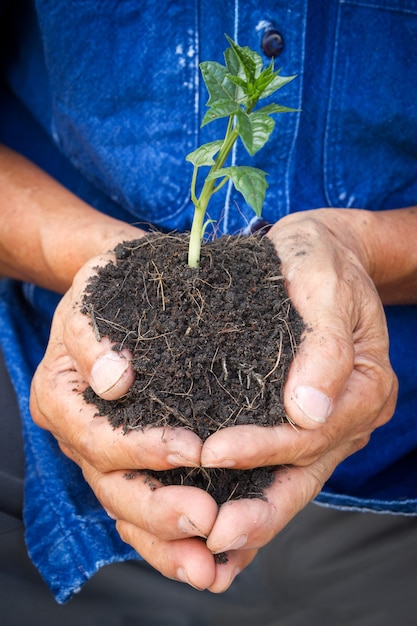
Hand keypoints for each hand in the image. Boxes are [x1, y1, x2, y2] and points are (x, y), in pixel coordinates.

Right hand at [30, 250, 255, 591]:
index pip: (97, 437)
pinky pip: (147, 504)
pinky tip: (211, 557)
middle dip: (157, 510)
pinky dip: (173, 536)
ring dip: (166, 541)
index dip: (140, 450)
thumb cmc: (109, 289)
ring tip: (211, 566)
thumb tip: (111, 381)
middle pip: (111, 486)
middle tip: (206, 520)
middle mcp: (79, 433)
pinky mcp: (133, 460)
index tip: (191, 450)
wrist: (122, 293)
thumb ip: (90, 336)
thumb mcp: (93, 295)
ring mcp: (105, 452)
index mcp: (61, 397)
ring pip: (128, 509)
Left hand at [199, 208, 397, 581]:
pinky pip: (276, 465)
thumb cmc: (316, 258)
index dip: (264, 448)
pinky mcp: (295, 419)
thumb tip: (312, 411)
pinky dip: (251, 494)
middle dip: (259, 508)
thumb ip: (324, 344)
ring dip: (253, 514)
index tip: (214, 452)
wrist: (314, 250)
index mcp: (362, 385)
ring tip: (209, 544)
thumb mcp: (322, 283)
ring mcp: (324, 423)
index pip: (311, 433)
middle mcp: (346, 414)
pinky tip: (220, 521)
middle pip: (304, 472)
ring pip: (290, 479)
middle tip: (213, 536)